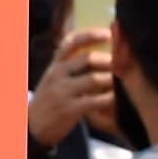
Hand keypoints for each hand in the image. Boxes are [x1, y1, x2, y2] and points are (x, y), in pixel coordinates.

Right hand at [29, 29, 115, 149]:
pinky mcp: (69, 109)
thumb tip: (99, 53)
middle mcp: (57, 74)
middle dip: (109, 60)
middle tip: (124, 63)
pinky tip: (116, 98)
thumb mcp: (54, 78)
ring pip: (94, 79)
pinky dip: (109, 99)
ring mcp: (63, 91)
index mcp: (55, 64)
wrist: (33, 125)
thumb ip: (71, 67)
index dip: (90, 35)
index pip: (71, 42)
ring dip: (112, 79)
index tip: (108, 33)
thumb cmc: (50, 99)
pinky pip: (95, 101)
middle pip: (87, 59)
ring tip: (124, 80)